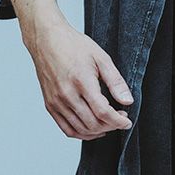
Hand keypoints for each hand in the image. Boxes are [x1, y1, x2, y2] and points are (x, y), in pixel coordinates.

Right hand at [26, 18, 134, 140]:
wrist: (47, 40)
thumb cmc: (74, 46)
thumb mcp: (101, 58)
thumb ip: (115, 81)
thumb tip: (127, 101)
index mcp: (82, 81)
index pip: (103, 112)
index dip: (118, 121)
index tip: (127, 122)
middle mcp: (66, 95)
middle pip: (92, 123)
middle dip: (110, 126)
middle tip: (120, 119)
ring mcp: (56, 102)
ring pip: (79, 129)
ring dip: (97, 132)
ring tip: (108, 124)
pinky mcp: (50, 105)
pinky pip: (66, 129)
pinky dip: (81, 133)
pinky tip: (92, 128)